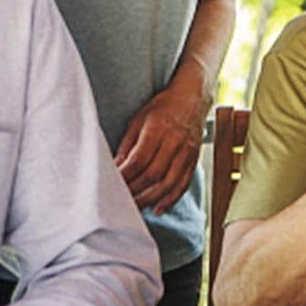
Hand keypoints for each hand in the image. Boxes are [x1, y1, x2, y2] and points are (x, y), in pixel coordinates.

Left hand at [116, 83, 205, 213]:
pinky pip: (183, 184)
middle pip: (153, 174)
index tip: (112, 186)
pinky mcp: (194, 159)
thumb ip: (127, 145)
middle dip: (135, 191)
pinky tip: (158, 208)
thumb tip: (116, 169)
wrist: (193, 97)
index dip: (125, 176)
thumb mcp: (138, 119)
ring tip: (136, 208)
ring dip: (150, 199)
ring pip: (169, 183)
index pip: (139, 160)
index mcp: (158, 128)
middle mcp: (175, 141)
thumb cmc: (162, 107)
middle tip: (121, 201)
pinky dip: (171, 199)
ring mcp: (187, 151)